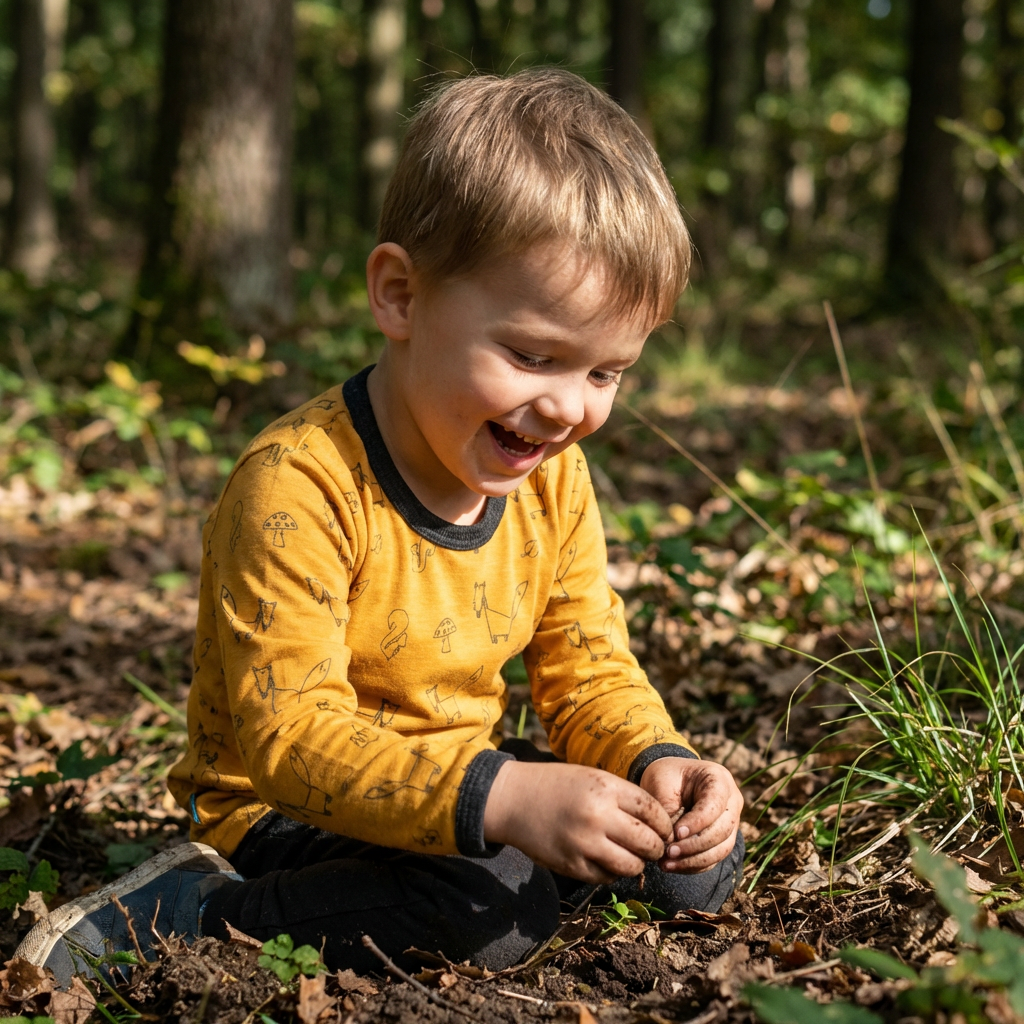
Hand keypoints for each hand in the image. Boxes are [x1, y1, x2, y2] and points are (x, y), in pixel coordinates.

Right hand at [483, 760, 672, 882]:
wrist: (514, 800)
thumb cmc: (558, 785)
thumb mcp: (592, 777)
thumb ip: (623, 798)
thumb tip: (657, 826)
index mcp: (605, 788)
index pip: (653, 811)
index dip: (664, 824)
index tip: (664, 830)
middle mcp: (597, 816)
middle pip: (647, 842)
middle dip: (656, 848)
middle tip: (653, 848)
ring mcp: (584, 844)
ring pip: (631, 866)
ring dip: (637, 864)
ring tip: (632, 857)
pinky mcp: (572, 866)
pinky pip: (607, 878)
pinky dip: (613, 872)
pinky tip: (607, 860)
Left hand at [640, 757, 742, 873]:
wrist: (670, 779)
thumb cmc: (666, 777)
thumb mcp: (662, 783)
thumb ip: (668, 810)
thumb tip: (669, 844)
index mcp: (718, 779)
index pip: (715, 805)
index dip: (697, 822)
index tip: (676, 833)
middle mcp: (731, 801)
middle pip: (722, 830)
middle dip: (695, 845)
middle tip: (668, 852)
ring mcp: (731, 822)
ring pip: (722, 849)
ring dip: (694, 860)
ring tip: (666, 864)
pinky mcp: (723, 840)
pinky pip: (714, 858)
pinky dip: (694, 865)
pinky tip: (672, 866)